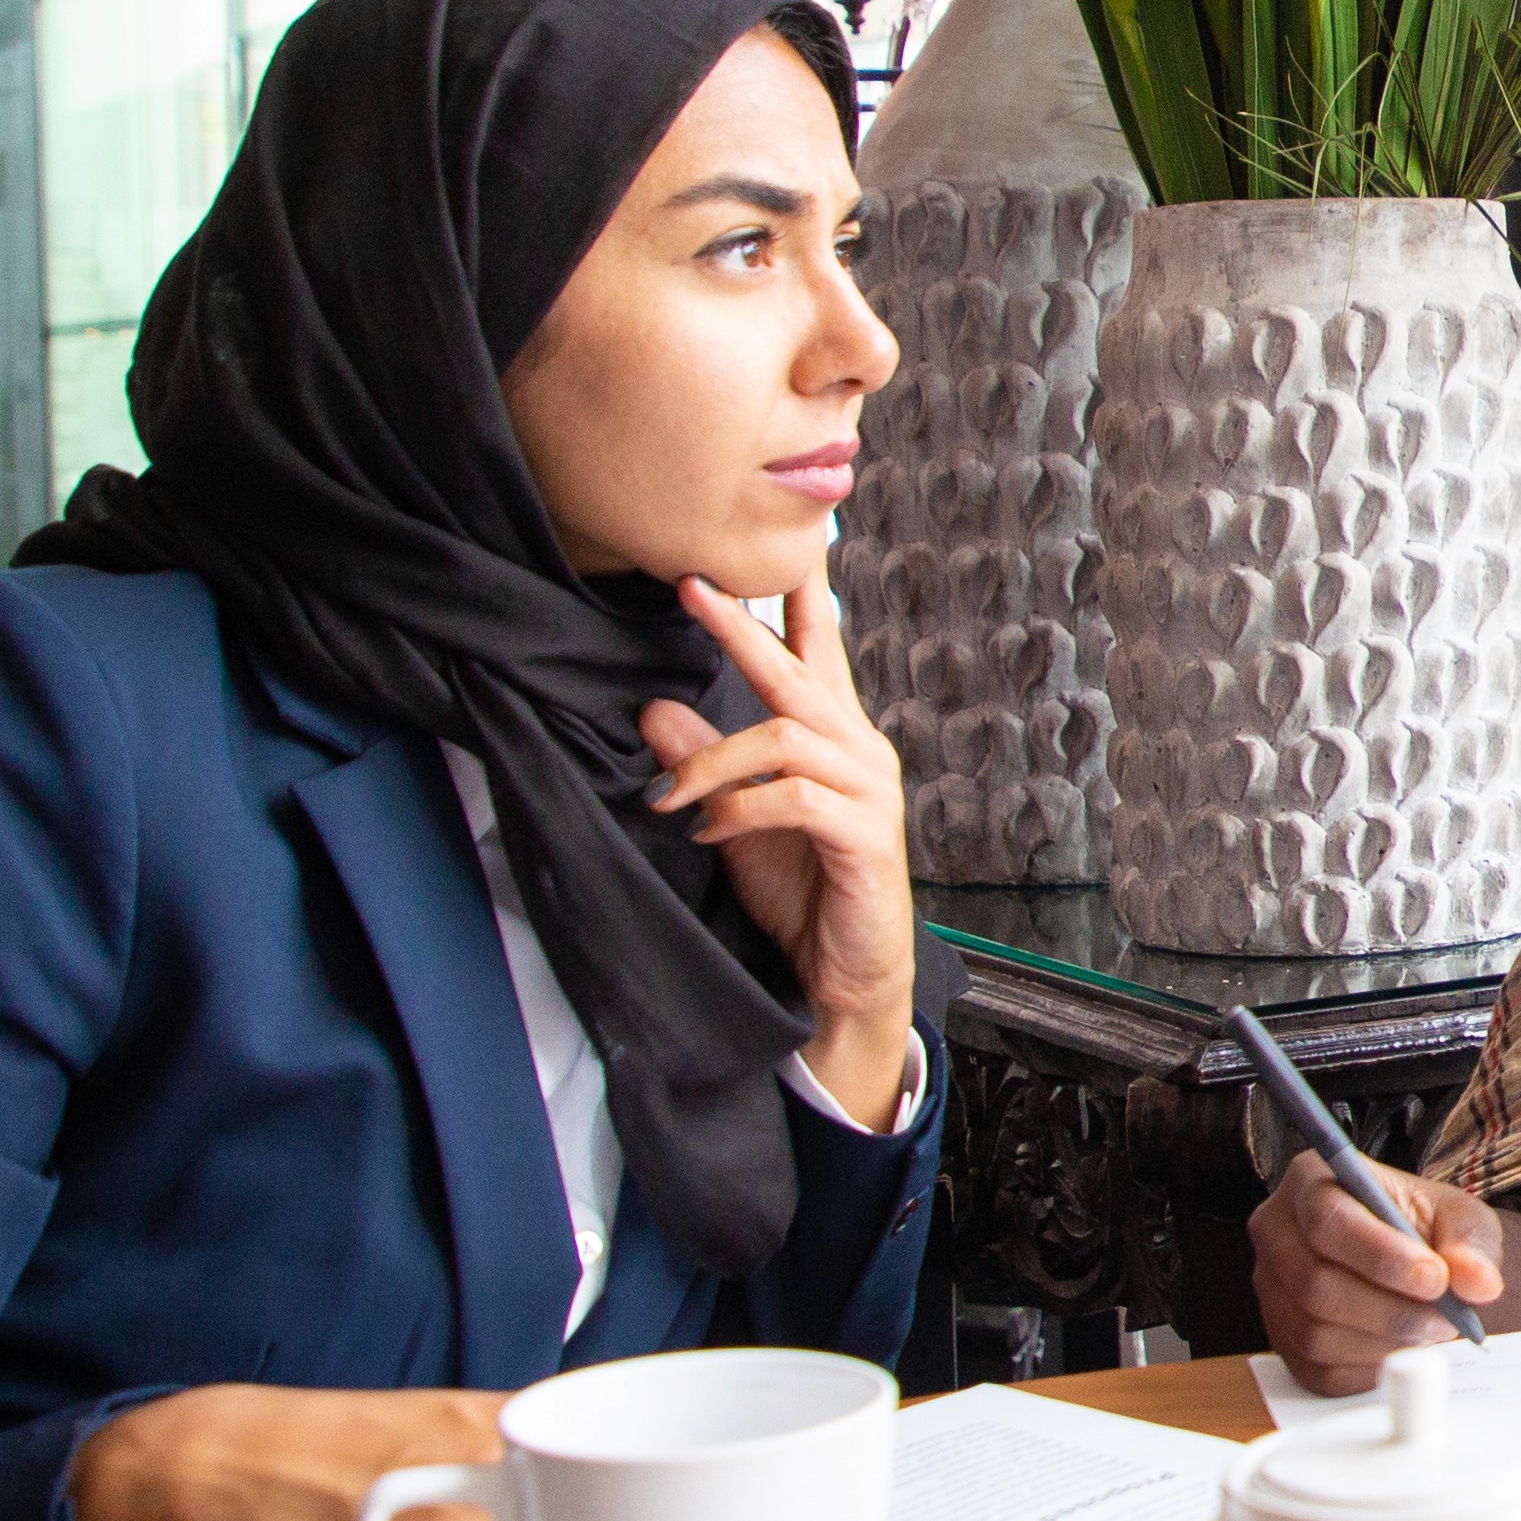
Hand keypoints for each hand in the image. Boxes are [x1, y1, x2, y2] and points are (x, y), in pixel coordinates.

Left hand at [647, 566, 915, 1127]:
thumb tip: (653, 708)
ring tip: (669, 794)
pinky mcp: (863, 836)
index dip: (797, 595)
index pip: (817, 649)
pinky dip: (741, 806)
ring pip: (787, 733)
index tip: (774, 544)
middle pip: (797, 672)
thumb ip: (705, 764)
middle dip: (740, 628)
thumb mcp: (734, 820)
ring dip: (714, 759)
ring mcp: (867, 791)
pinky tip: (706, 829)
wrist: (848, 976)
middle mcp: (859, 750)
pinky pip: (796, 796)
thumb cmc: (803, 893)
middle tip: (689, 587)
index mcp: (834, 738)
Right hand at [1254, 1160, 1508, 1391]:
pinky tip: (1401, 1347)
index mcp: (1311, 1180)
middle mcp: (1278, 1233)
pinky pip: (1318, 1369)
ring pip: (1315, 1333)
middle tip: (1446, 1318)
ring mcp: (1271, 1290)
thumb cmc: (1422, 1227)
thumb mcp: (1457, 1215)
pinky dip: (1369, 1368)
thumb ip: (1470, 1242)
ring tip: (1430, 1330)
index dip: (1381, 1255)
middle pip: (1316, 1283)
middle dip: (1392, 1309)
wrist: (1407, 1260)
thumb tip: (1479, 1282)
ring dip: (1385, 1342)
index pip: (1328, 1219)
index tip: (1435, 1278)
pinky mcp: (1282, 1340)